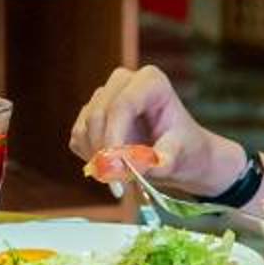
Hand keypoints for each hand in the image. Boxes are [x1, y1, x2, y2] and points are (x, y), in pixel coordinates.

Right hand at [68, 64, 240, 200]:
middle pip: (98, 116)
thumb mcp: (181, 158)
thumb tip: (131, 165)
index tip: (117, 171)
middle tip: (119, 183)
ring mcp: (103, 96)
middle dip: (105, 153)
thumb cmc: (185, 150)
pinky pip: (78, 139)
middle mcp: (123, 82)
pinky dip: (92, 159)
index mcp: (151, 81)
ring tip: (124, 178)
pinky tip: (114, 168)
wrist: (179, 154)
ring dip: (98, 159)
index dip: (115, 138)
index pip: (122, 105)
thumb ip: (160, 162)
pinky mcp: (89, 115)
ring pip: (84, 129)